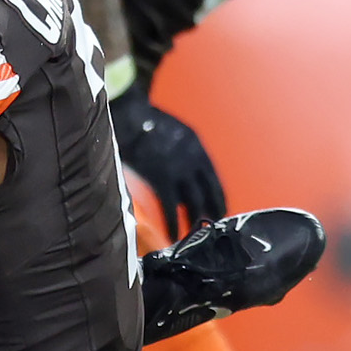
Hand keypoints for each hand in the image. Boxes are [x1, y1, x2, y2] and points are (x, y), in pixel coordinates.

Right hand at [109, 86, 225, 238]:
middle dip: (211, 211)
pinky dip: (173, 223)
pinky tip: (174, 235)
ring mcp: (179, 170)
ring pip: (193, 203)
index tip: (220, 209)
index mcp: (197, 146)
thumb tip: (173, 166)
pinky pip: (170, 208)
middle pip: (208, 193)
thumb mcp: (170, 130)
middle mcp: (194, 160)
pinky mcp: (162, 179)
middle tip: (211, 226)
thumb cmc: (142, 121)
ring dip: (194, 221)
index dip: (218, 196)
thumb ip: (176, 148)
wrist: (130, 115)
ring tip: (192, 235)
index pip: (214, 178)